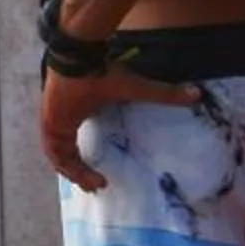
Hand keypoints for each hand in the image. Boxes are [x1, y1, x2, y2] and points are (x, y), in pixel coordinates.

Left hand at [40, 66, 200, 191]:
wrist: (81, 58)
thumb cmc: (104, 72)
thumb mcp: (136, 89)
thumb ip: (164, 94)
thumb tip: (196, 94)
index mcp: (74, 113)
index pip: (73, 146)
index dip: (83, 164)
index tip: (101, 178)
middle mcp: (60, 120)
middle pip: (64, 155)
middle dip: (78, 174)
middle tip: (97, 187)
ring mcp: (52, 121)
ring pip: (59, 157)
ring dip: (74, 173)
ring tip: (93, 186)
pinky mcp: (49, 123)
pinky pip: (54, 152)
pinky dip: (66, 165)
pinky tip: (81, 176)